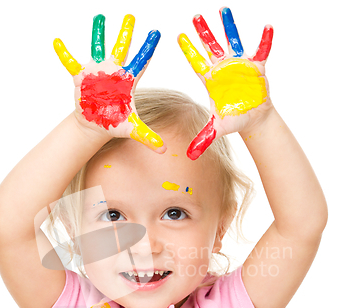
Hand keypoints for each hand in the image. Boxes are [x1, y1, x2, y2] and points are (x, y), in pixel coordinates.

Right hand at [54, 14, 165, 152]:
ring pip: (98, 48)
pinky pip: (71, 63)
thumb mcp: (132, 130)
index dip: (148, 48)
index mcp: (128, 81)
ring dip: (98, 33)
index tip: (157, 32)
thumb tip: (164, 150)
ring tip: (99, 17)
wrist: (95, 125)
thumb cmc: (115, 124)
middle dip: (126, 32)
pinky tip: (57, 41)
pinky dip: (64, 53)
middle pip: (122, 48)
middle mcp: (113, 71)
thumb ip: (148, 137)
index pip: (141, 62)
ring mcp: (97, 72)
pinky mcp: (81, 77)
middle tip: (131, 15)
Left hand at [178, 7, 273, 159]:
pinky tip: (267, 27)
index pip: (197, 63)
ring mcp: (239, 65)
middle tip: (195, 15)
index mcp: (211, 81)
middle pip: (211, 47)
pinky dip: (265, 40)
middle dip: (204, 32)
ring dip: (229, 27)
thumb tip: (190, 155)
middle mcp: (223, 69)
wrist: (253, 118)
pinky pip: (261, 50)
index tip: (178, 36)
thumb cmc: (234, 120)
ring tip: (223, 10)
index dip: (189, 51)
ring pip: (233, 41)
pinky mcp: (256, 66)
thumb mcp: (218, 129)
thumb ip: (204, 138)